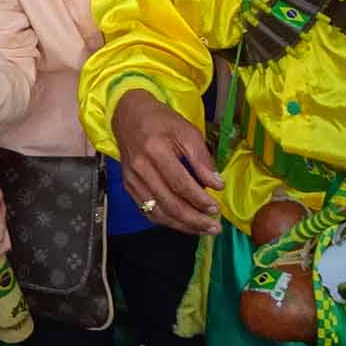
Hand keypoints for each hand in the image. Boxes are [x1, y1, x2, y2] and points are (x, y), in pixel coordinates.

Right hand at [109, 91, 223, 234]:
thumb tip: (217, 185)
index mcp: (155, 150)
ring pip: (158, 212)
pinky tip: (183, 224)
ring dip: (182, 225)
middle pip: (169, 203)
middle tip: (214, 228)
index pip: (180, 184)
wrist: (128, 115)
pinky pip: (147, 211)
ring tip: (202, 230)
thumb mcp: (187, 131)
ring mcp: (132, 180)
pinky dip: (166, 221)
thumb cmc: (161, 121)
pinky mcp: (129, 186)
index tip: (217, 209)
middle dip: (194, 220)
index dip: (200, 200)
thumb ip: (202, 158)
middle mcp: (140, 168)